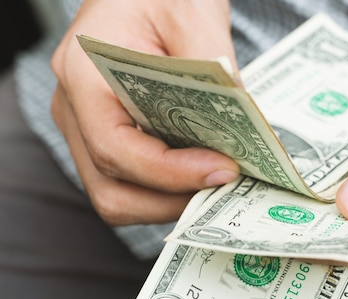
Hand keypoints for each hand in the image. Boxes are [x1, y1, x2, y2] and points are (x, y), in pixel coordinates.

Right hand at [51, 0, 239, 225]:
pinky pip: (131, 185)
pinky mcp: (107, 139)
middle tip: (227, 187)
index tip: (224, 171)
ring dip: (173, 202)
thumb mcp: (194, 16)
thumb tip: (243, 133)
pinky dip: (169, 192)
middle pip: (112, 189)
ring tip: (219, 184)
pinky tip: (204, 175)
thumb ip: (216, 73)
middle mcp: (74, 109)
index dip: (171, 173)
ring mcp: (86, 129)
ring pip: (120, 196)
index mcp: (83, 73)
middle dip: (174, 200)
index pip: (116, 148)